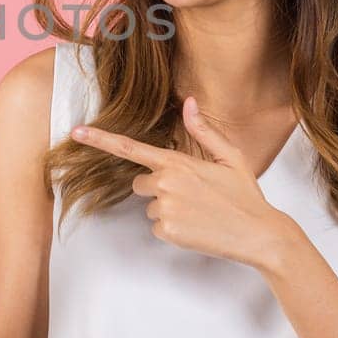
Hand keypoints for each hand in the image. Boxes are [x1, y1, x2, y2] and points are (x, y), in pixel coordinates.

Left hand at [69, 96, 290, 267]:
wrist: (260, 234)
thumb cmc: (245, 195)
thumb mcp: (229, 157)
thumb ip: (203, 131)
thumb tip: (188, 103)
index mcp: (177, 162)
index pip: (130, 148)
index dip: (100, 139)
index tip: (77, 132)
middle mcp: (166, 183)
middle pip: (141, 183)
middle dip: (159, 188)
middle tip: (192, 195)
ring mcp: (165, 208)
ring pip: (151, 207)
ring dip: (169, 209)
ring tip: (200, 212)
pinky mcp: (167, 231)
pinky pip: (158, 227)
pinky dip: (174, 229)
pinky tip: (197, 227)